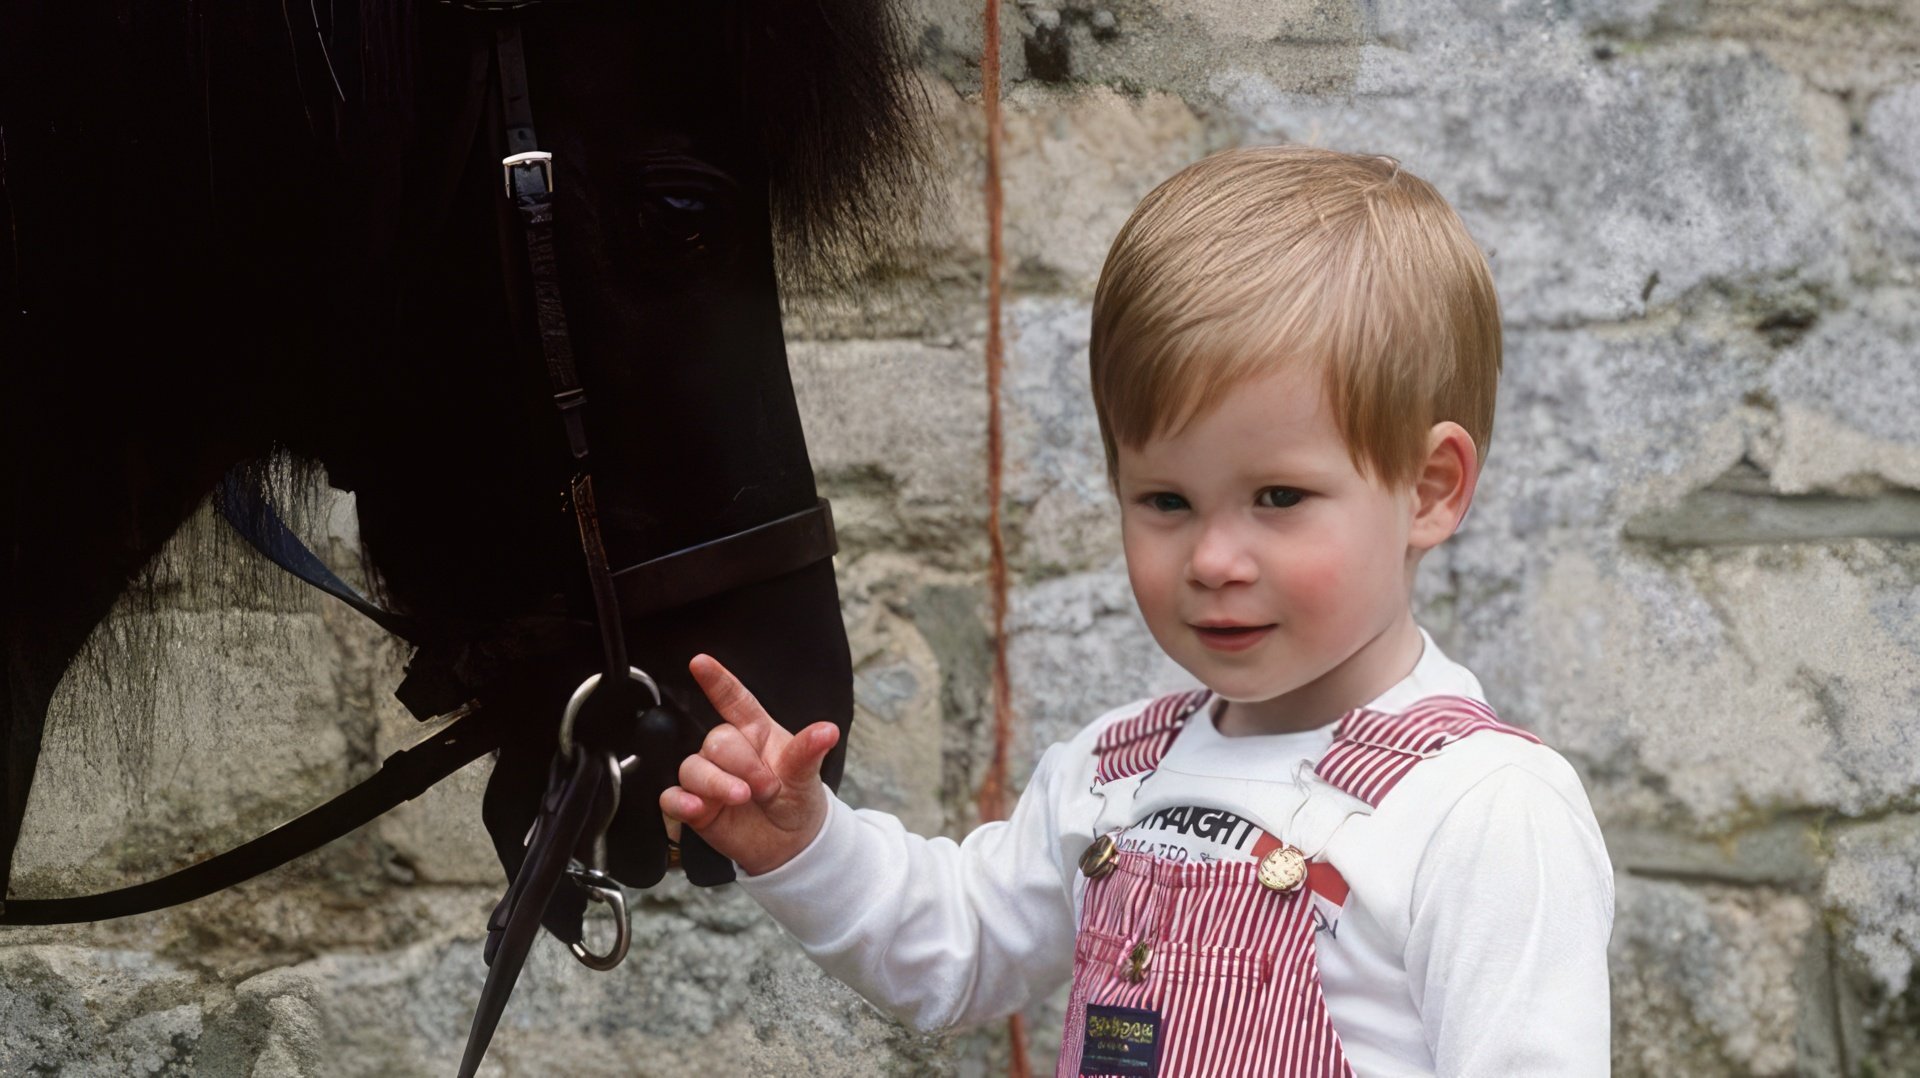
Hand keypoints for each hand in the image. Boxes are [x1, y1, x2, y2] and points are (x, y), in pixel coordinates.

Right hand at [660, 653, 840, 876]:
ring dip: (716, 784)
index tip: (700, 662)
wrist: (790, 845)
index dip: (717, 681)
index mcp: (756, 732)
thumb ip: (808, 752)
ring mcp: (708, 777)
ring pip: (693, 767)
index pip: (734, 700)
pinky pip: (672, 797)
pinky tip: (696, 808)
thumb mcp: (806, 777)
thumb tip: (828, 730)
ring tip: (742, 798)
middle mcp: (729, 751)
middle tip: (766, 787)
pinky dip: (680, 802)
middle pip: (716, 740)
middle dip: (742, 764)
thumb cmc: (796, 800)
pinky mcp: (694, 805)